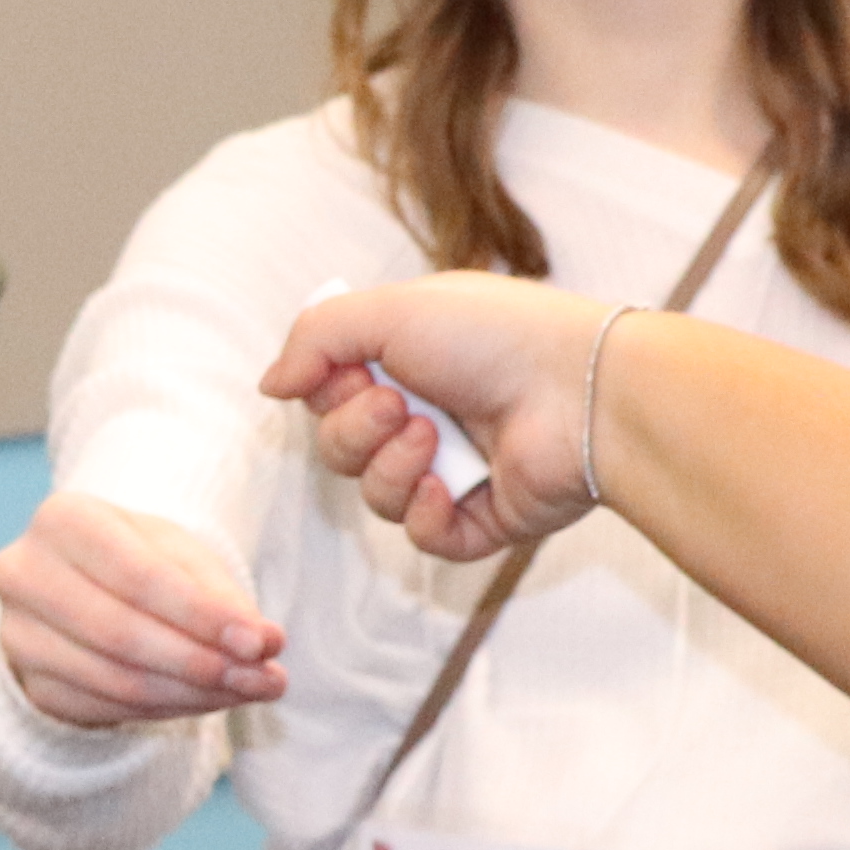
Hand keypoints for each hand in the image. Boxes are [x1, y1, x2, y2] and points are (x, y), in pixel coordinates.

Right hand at [0, 494, 286, 730]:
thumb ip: (222, 597)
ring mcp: (18, 634)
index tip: (262, 643)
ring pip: (114, 679)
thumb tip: (268, 643)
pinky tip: (209, 703)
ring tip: (249, 692)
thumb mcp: (181, 557)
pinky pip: (105, 709)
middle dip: (200, 662)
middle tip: (262, 680)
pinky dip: (167, 711)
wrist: (84, 588)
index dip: (201, 614)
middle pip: (120, 632)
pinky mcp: (30, 685)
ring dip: (192, 694)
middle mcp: (23, 574)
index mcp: (63, 519)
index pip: (137, 574)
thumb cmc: (139, 562)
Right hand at [260, 276, 611, 567]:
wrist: (579, 391)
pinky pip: (423, 538)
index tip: (352, 372)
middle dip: (354, 432)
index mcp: (409, 362)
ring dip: (391, 468)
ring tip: (435, 438)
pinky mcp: (482, 520)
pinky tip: (447, 488)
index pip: (330, 394)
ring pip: (376, 496)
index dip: (327, 391)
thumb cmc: (494, 337)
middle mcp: (428, 414)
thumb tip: (270, 385)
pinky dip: (424, 515)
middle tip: (399, 404)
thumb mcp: (390, 311)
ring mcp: (455, 470)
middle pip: (340, 449)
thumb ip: (315, 337)